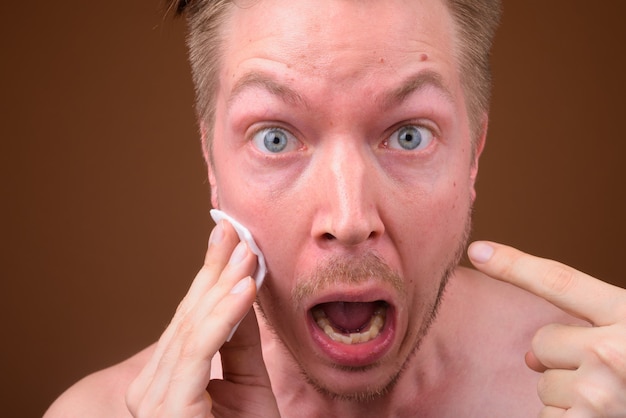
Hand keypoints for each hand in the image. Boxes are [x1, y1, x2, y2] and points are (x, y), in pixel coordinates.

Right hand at [125, 220, 279, 416]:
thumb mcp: (247, 386)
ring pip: (193, 328)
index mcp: (169, 379)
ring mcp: (154, 398)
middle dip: (214, 270)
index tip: (228, 238)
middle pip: (189, 316)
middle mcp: (152, 386)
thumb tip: (240, 292)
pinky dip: (224, 317)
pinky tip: (244, 288)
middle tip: (233, 228)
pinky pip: (200, 352)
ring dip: (223, 284)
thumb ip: (238, 343)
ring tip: (246, 250)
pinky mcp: (167, 408)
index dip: (211, 276)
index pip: (192, 317)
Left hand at [469, 241, 625, 416]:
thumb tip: (532, 356)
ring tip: (612, 398)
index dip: (513, 265)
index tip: (477, 252)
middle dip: (564, 357)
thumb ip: (593, 329)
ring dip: (568, 392)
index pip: (558, 281)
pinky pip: (546, 415)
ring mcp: (599, 393)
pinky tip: (599, 417)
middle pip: (542, 341)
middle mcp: (613, 351)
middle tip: (607, 370)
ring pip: (544, 382)